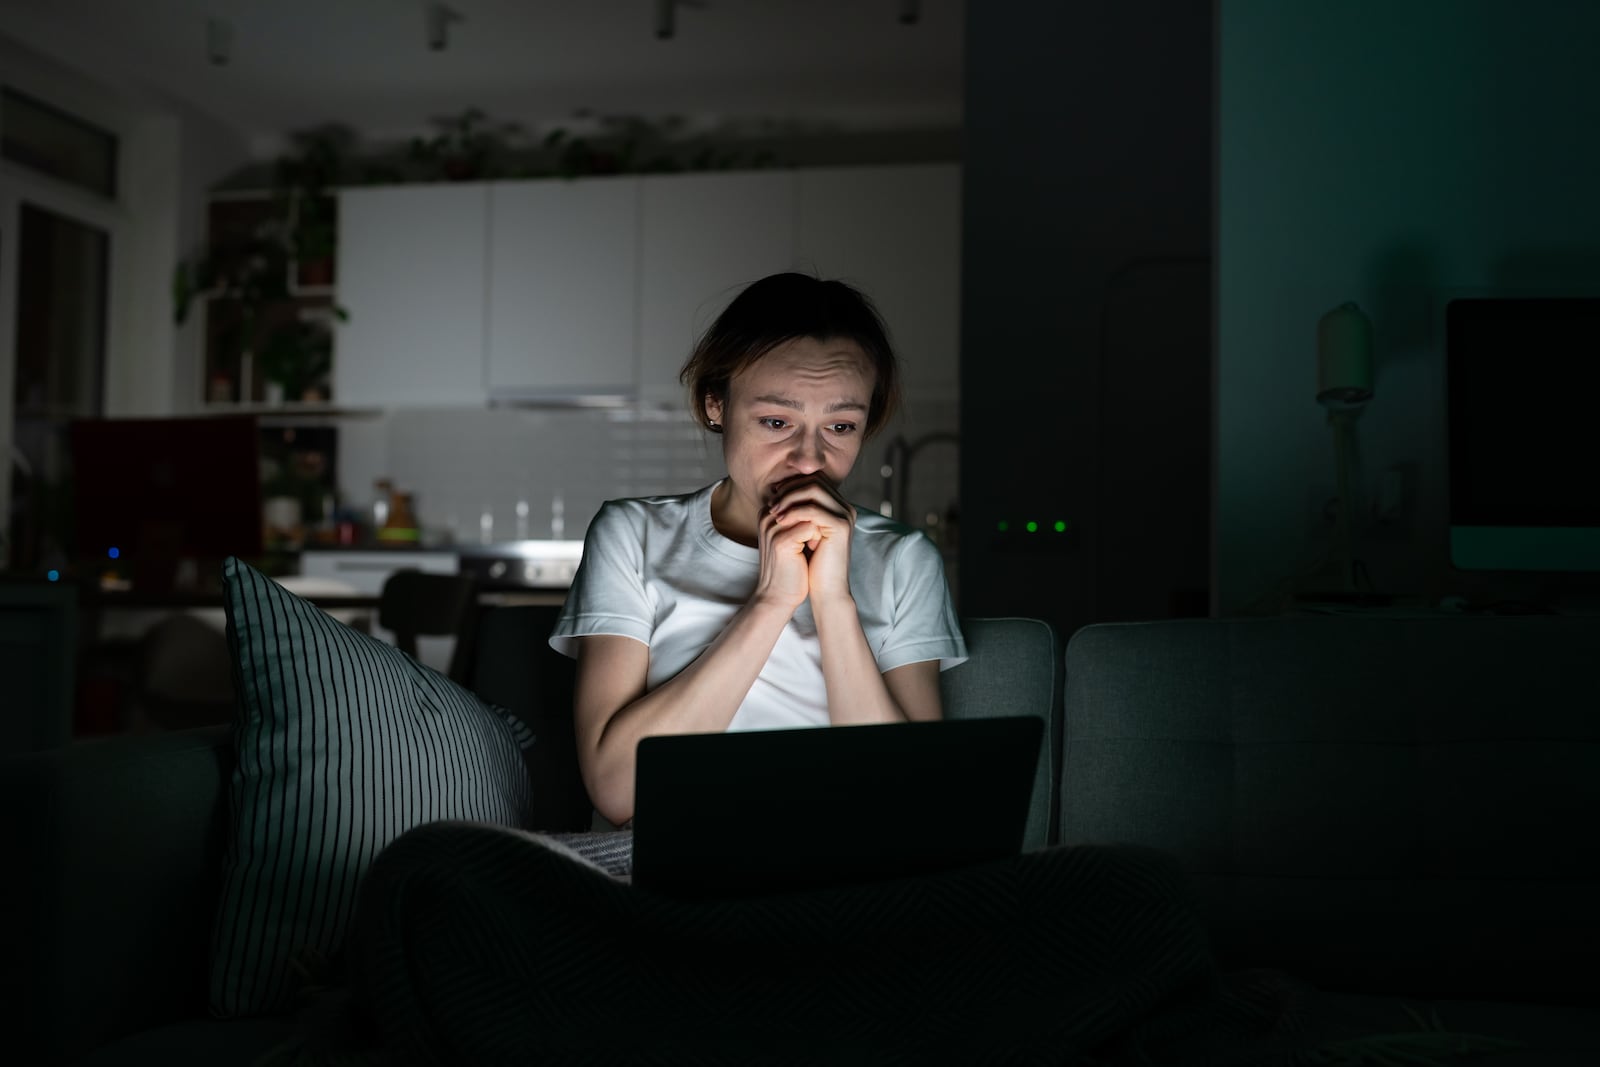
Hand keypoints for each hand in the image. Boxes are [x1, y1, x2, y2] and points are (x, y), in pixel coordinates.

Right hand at [753, 488, 818, 612]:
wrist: (779, 595)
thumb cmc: (790, 566)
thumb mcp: (794, 535)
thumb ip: (801, 515)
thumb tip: (824, 494)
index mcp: (768, 511)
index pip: (798, 492)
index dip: (815, 507)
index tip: (816, 528)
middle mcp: (767, 515)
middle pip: (804, 498)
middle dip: (818, 513)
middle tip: (819, 535)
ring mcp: (772, 527)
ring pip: (810, 511)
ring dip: (819, 525)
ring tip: (815, 543)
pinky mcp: (781, 541)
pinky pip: (810, 527)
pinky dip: (818, 537)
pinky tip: (812, 550)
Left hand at [767, 475, 855, 605]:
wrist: (826, 589)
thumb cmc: (812, 563)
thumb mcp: (802, 531)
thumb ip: (797, 509)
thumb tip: (777, 488)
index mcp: (838, 506)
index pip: (814, 480)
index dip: (792, 483)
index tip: (773, 496)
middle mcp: (845, 507)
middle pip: (815, 480)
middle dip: (789, 488)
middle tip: (771, 502)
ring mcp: (845, 515)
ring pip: (814, 489)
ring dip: (789, 498)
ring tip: (773, 511)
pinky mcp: (841, 526)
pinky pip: (813, 509)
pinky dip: (793, 512)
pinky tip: (780, 520)